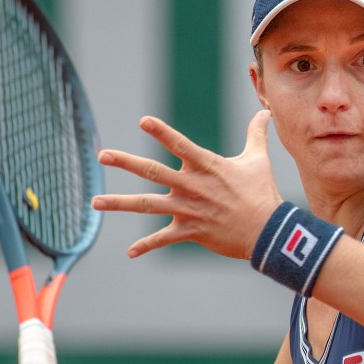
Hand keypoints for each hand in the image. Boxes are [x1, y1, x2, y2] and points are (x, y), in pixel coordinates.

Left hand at [92, 110, 281, 258]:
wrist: (268, 231)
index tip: (143, 121)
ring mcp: (189, 209)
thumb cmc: (262, 193)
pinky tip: (130, 252)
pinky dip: (146, 246)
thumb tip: (265, 111)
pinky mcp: (190, 231)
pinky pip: (163, 239)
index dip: (162, 132)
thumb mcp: (258, 160)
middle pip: (153, 172)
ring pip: (148, 205)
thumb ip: (256, 134)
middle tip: (102, 155)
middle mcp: (193, 186)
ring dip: (120, 203)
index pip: (180, 145)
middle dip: (125, 163)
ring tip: (95, 202)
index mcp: (207, 166)